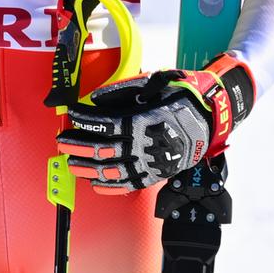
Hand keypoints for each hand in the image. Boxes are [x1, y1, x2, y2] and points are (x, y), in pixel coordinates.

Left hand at [55, 54, 254, 192]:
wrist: (211, 118)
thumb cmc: (180, 97)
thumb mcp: (152, 85)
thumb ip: (121, 92)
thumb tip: (94, 99)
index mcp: (142, 121)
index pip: (103, 124)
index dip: (83, 120)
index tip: (71, 114)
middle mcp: (145, 145)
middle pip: (102, 149)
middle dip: (78, 146)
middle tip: (62, 142)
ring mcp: (151, 163)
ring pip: (112, 171)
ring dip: (88, 168)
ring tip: (71, 163)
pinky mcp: (156, 175)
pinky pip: (129, 185)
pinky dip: (110, 187)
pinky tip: (95, 184)